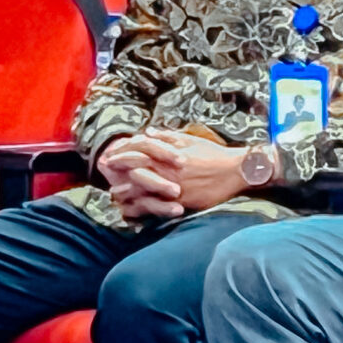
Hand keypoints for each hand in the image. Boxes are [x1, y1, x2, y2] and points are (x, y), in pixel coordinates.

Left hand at [110, 129, 250, 218]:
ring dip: (127, 193)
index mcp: (170, 155)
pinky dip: (143, 208)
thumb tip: (148, 132)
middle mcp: (170, 172)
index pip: (139, 153)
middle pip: (136, 172)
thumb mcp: (191, 141)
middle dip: (119, 173)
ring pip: (144, 191)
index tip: (110, 156)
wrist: (236, 171)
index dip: (122, 154)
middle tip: (106, 174)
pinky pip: (157, 207)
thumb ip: (168, 137)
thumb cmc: (215, 154)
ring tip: (116, 194)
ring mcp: (175, 188)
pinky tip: (133, 211)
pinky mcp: (183, 202)